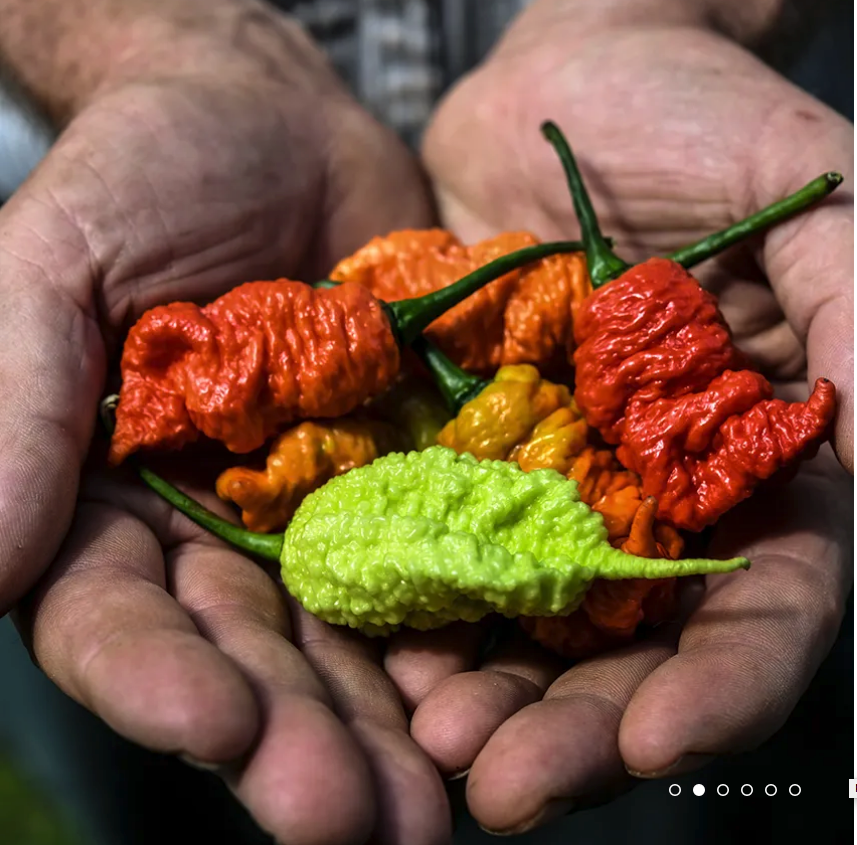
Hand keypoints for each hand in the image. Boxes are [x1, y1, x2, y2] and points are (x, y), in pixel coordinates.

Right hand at [2, 8, 451, 842]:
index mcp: (112, 503)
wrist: (279, 129)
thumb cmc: (148, 172)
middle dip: (297, 742)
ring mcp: (326, 514)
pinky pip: (442, 567)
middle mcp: (220, 534)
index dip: (157, 682)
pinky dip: (467, 632)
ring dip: (389, 728)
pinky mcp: (413, 480)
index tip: (213, 727)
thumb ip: (16, 400)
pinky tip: (503, 695)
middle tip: (355, 824)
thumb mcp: (57, 262)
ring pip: (352, 644)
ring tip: (435, 806)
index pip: (117, 620)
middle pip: (250, 661)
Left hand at [386, 3, 853, 833]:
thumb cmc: (705, 122)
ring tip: (427, 742)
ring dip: (477, 688)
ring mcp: (543, 474)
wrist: (572, 83)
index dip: (721, 687)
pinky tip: (370, 645)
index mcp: (745, 462)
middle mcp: (643, 492)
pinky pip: (429, 531)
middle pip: (623, 645)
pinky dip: (405, 596)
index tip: (658, 745)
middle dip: (573, 725)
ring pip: (517, 615)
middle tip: (501, 787)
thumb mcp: (817, 200)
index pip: (758, 607)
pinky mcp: (455, 437)